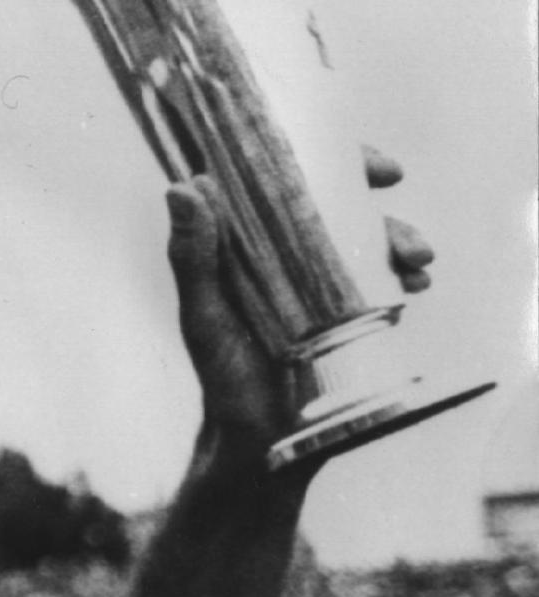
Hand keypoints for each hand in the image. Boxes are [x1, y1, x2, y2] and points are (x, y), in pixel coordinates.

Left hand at [165, 156, 436, 467]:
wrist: (261, 440)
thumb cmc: (223, 375)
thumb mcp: (204, 314)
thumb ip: (193, 259)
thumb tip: (181, 188)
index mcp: (247, 247)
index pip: (282, 185)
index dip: (322, 160)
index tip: (356, 156)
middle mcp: (286, 259)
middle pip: (335, 207)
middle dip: (371, 193)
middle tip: (393, 184)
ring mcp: (322, 286)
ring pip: (368, 243)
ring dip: (398, 236)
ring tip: (414, 255)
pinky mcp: (351, 317)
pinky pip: (386, 284)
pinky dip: (406, 276)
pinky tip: (415, 286)